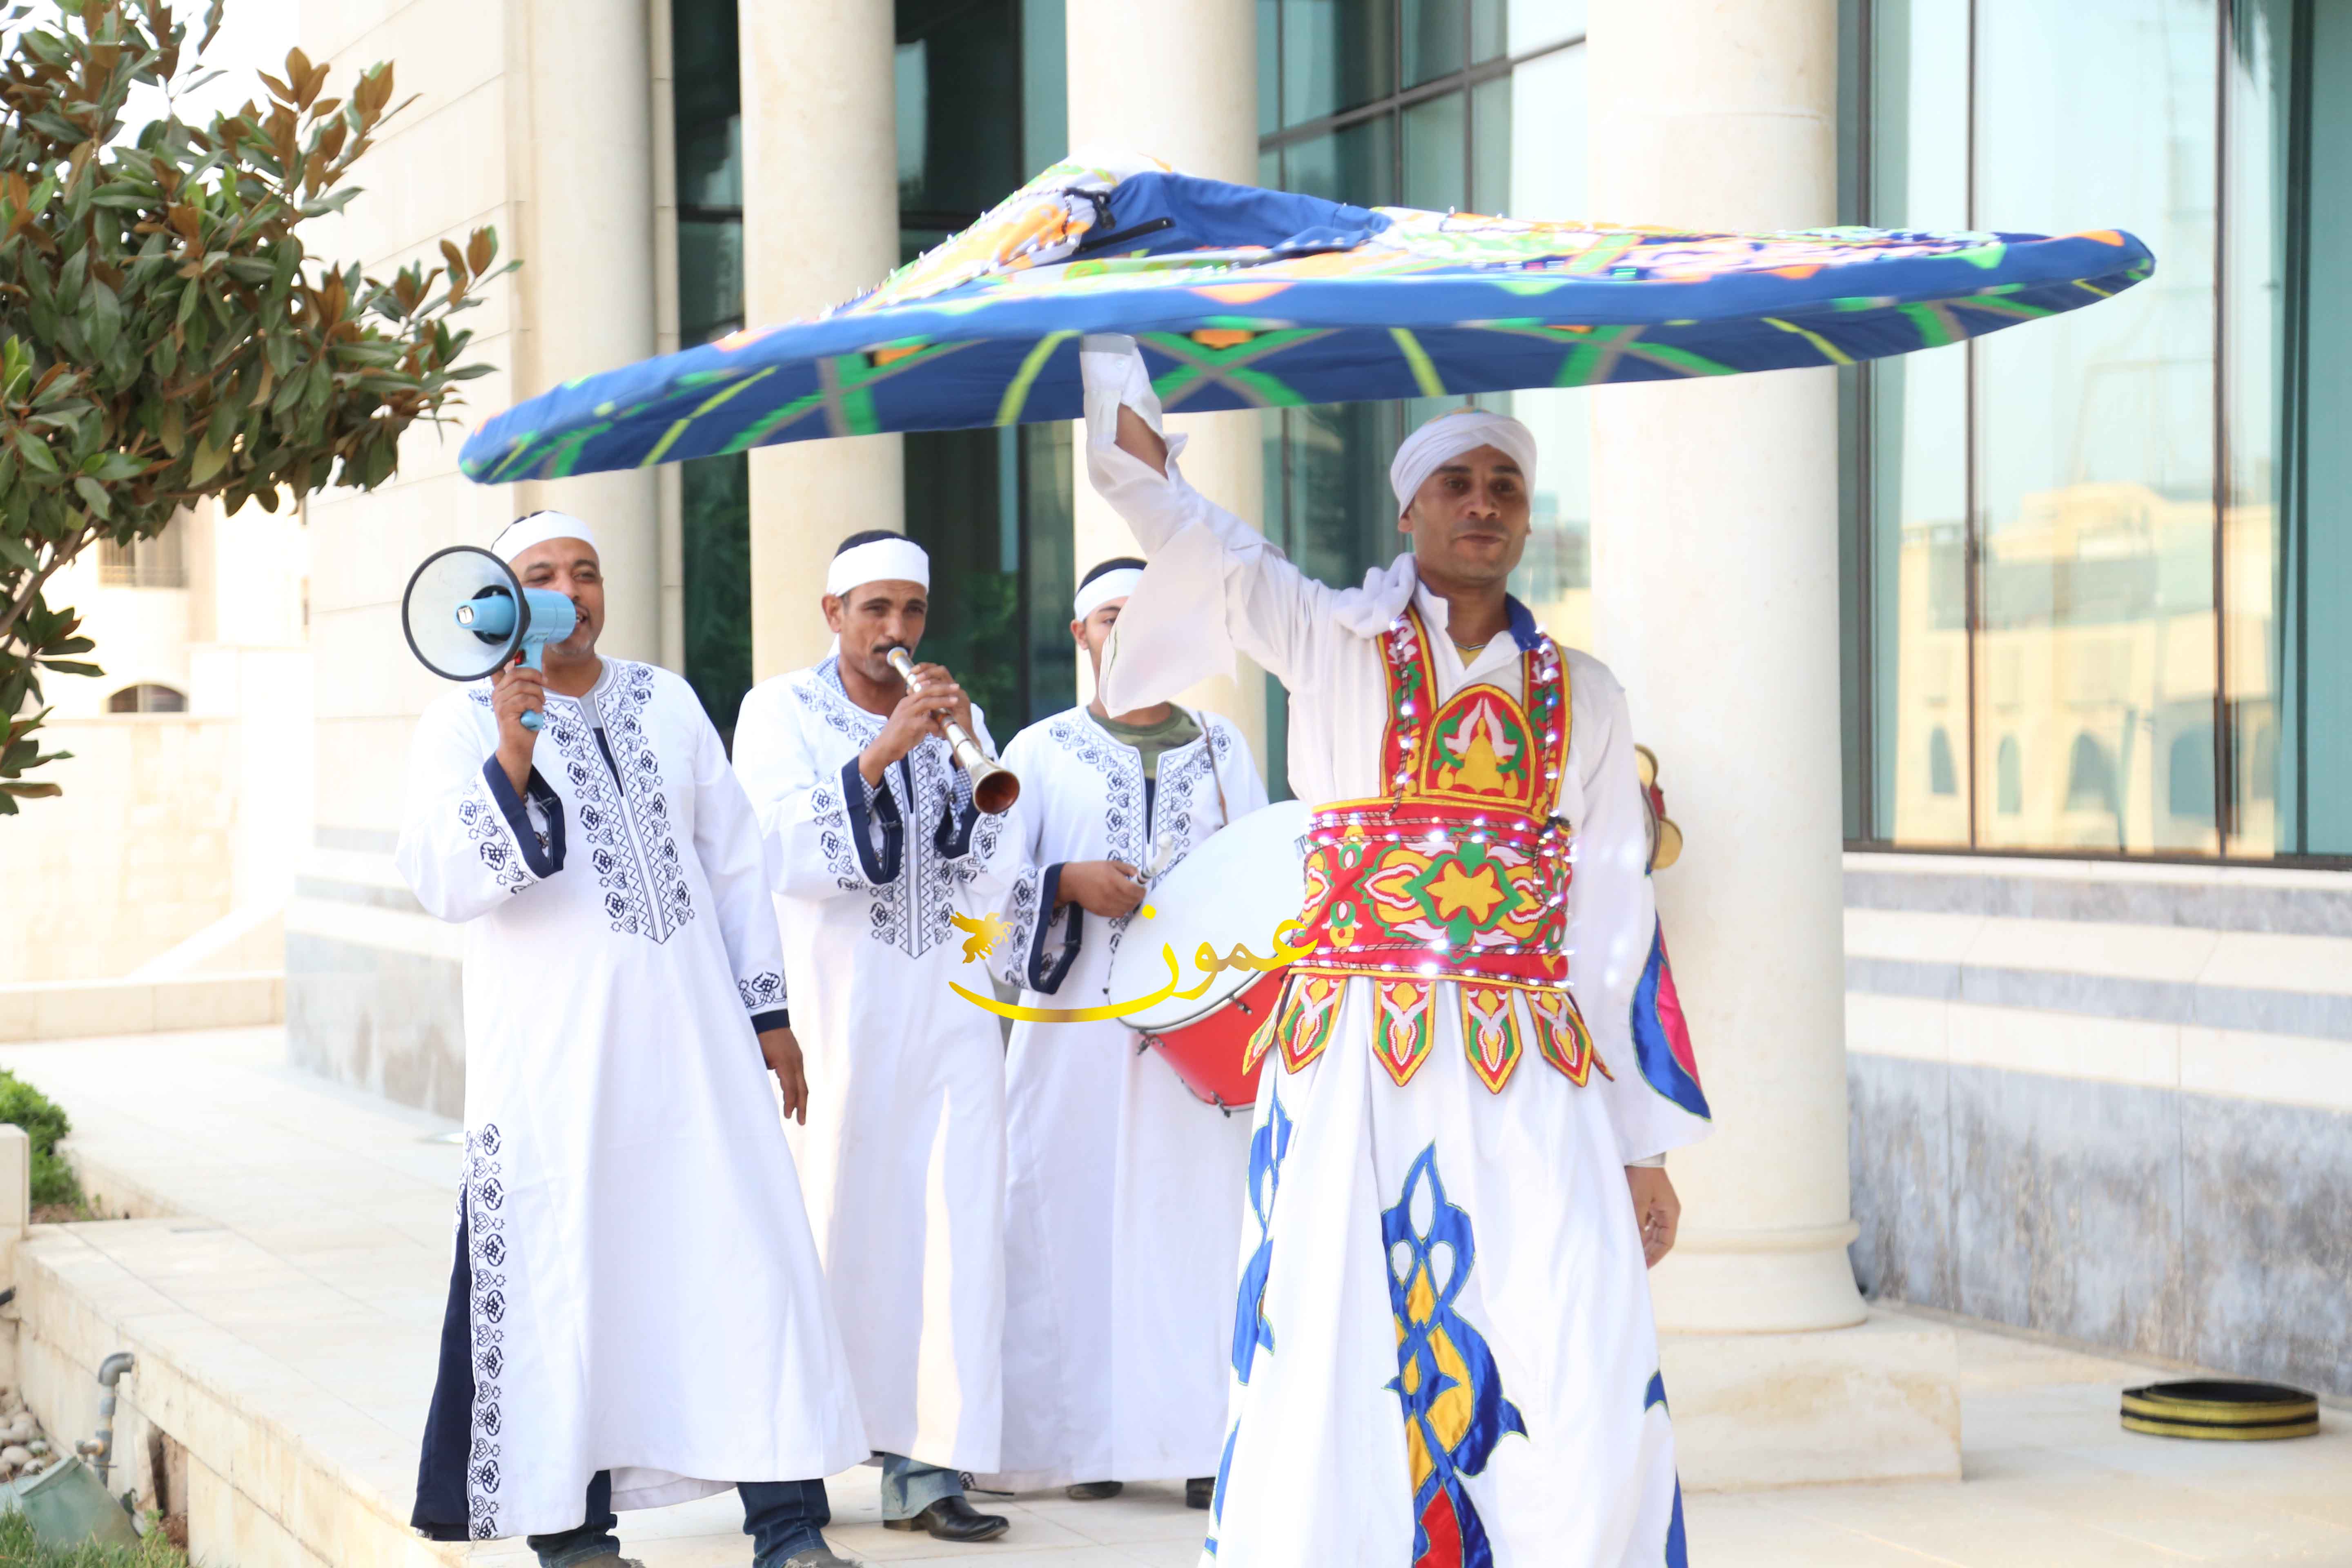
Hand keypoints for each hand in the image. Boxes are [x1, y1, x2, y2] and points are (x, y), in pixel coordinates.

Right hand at [489, 659, 544, 793]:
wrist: (518, 746)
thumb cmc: (525, 723)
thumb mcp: (527, 701)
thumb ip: (527, 687)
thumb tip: (539, 672)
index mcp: (501, 688)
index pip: (500, 667)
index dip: (511, 657)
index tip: (522, 653)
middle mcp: (497, 693)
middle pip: (516, 672)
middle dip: (535, 675)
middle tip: (545, 683)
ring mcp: (499, 702)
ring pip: (522, 686)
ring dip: (538, 694)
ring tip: (540, 704)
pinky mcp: (505, 711)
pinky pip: (524, 699)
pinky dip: (535, 704)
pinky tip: (536, 712)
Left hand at [759, 1026, 808, 1124]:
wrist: (768, 1016)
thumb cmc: (759, 1036)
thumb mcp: (757, 1056)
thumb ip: (762, 1072)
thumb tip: (760, 1088)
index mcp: (785, 1063)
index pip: (790, 1088)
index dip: (789, 1103)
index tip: (787, 1116)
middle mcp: (796, 1062)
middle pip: (802, 1088)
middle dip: (802, 1106)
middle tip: (801, 1122)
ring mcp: (798, 1058)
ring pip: (803, 1082)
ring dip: (801, 1098)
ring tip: (800, 1112)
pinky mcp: (797, 1055)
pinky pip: (800, 1075)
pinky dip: (799, 1088)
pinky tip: (796, 1095)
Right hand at [857, 662, 968, 782]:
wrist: (884, 749)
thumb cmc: (899, 736)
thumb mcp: (911, 721)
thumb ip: (922, 715)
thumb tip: (936, 713)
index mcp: (906, 701)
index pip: (923, 688)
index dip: (937, 685)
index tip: (950, 685)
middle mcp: (905, 705)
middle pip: (926, 690)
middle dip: (943, 688)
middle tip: (956, 686)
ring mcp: (906, 714)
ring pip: (927, 702)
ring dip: (943, 701)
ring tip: (955, 700)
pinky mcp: (907, 726)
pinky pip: (926, 722)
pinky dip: (935, 725)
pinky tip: (940, 731)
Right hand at [1058, 859, 1144, 918]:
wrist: (1073, 881)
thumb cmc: (1092, 870)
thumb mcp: (1111, 864)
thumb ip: (1127, 868)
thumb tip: (1139, 875)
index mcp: (1114, 880)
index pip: (1135, 891)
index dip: (1142, 891)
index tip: (1142, 888)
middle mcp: (1111, 894)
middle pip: (1133, 902)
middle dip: (1138, 897)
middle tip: (1136, 892)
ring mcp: (1106, 905)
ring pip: (1127, 909)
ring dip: (1131, 904)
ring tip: (1127, 897)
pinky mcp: (1101, 912)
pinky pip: (1118, 914)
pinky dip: (1122, 909)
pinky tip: (1119, 902)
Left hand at [1625, 1166, 1679, 1267]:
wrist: (1638, 1152)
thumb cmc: (1640, 1175)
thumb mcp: (1638, 1200)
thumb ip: (1636, 1223)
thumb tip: (1632, 1244)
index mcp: (1670, 1212)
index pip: (1666, 1242)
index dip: (1656, 1255)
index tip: (1644, 1266)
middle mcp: (1667, 1211)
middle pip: (1660, 1238)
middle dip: (1649, 1251)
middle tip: (1636, 1264)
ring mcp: (1658, 1205)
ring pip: (1652, 1231)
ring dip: (1643, 1242)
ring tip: (1631, 1254)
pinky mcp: (1648, 1200)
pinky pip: (1646, 1222)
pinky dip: (1639, 1231)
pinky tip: (1629, 1238)